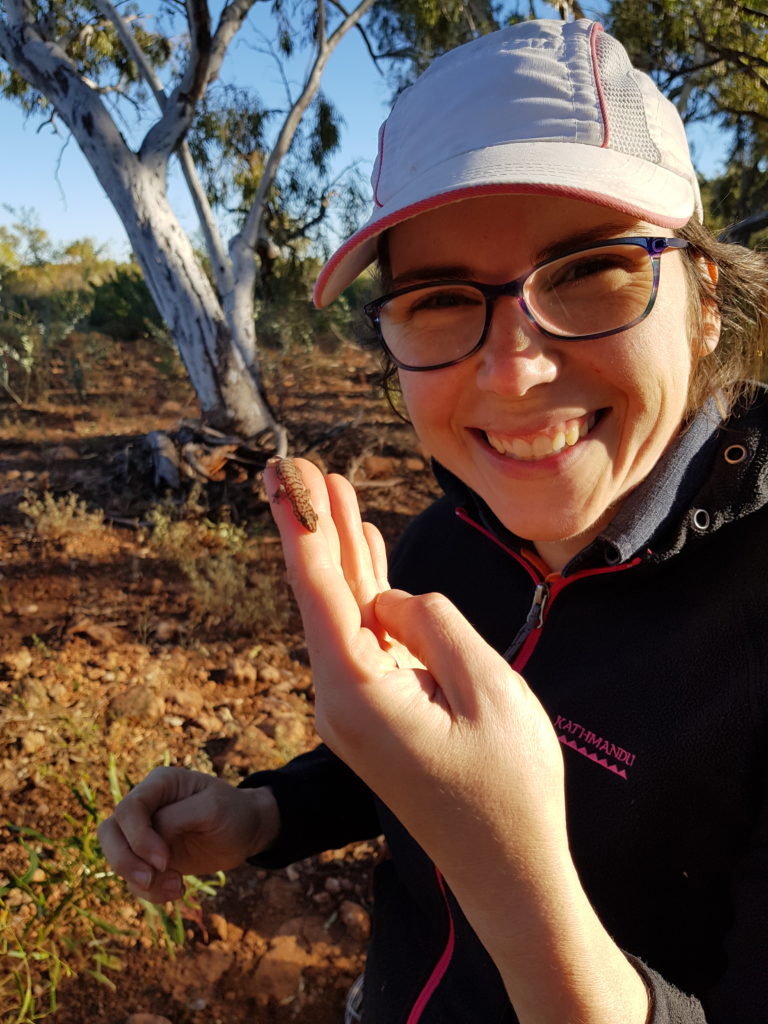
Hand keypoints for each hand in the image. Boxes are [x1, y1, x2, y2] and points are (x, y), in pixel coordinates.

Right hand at [97, 767, 278, 902]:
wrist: (246, 832)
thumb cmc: (233, 812)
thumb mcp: (212, 808)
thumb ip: (177, 818)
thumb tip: (149, 836)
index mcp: (159, 783)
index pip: (129, 809)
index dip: (139, 838)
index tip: (165, 860)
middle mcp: (146, 805)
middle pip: (109, 832)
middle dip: (126, 861)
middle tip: (152, 880)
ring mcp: (144, 832)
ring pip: (116, 857)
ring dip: (140, 881)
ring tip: (177, 887)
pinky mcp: (148, 857)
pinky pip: (133, 878)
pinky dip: (150, 891)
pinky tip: (178, 890)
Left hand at [266, 460, 649, 1023]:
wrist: (509, 869)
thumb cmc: (509, 786)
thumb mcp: (488, 689)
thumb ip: (433, 625)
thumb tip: (389, 601)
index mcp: (358, 692)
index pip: (319, 592)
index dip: (300, 528)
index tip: (279, 481)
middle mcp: (342, 697)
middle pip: (323, 593)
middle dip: (312, 525)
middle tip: (295, 465)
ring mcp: (358, 705)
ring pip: (346, 609)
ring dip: (342, 550)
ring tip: (331, 489)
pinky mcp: (379, 710)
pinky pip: (368, 635)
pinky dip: (368, 589)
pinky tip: (363, 551)